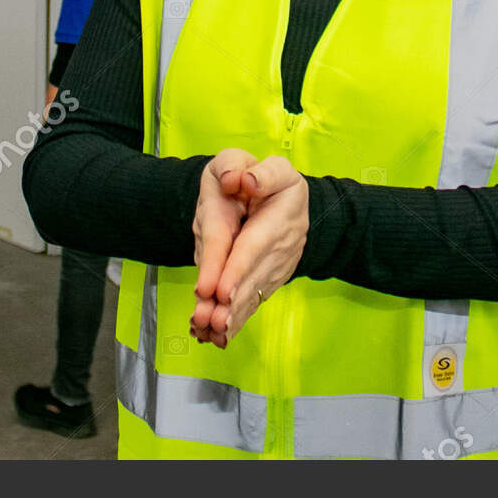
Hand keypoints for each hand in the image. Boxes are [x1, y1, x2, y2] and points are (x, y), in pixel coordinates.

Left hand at [196, 156, 308, 348]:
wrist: (285, 198)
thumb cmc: (264, 177)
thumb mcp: (259, 162)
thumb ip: (251, 168)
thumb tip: (242, 181)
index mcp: (280, 210)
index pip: (254, 244)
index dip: (237, 268)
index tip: (220, 290)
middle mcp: (282, 242)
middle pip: (253, 275)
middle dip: (232, 300)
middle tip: (212, 322)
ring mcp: (278, 264)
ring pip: (254, 291)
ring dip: (234, 314)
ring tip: (213, 332)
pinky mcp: (270, 277)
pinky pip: (253, 299)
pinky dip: (238, 318)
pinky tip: (220, 335)